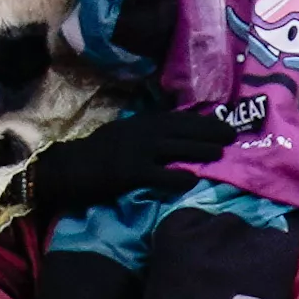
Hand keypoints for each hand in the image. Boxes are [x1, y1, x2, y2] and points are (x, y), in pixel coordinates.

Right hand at [17, 103, 234, 217]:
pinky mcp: (128, 172)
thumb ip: (145, 135)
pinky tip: (191, 180)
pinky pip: (157, 174)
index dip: (202, 120)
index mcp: (139, 123)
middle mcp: (140, 132)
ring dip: (200, 149)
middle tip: (232, 135)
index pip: (177, 118)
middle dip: (208, 131)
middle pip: (181, 129)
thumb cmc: (95, 156)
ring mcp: (134, 151)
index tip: (224, 122)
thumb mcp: (121, 136)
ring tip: (221, 153)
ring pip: (175, 147)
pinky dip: (176, 176)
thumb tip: (174, 139)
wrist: (66, 170)